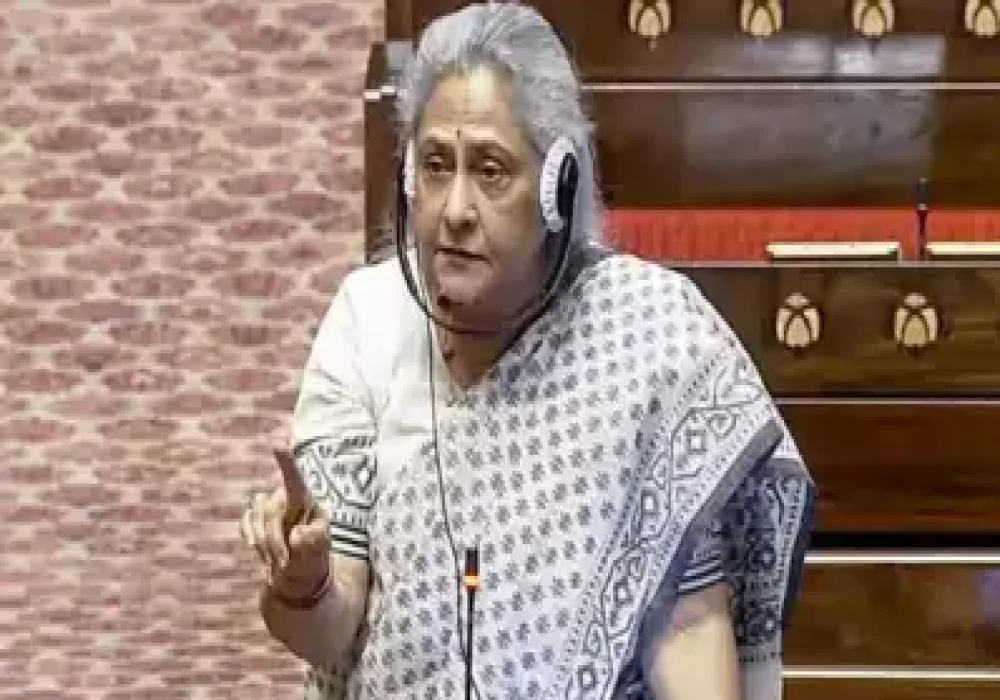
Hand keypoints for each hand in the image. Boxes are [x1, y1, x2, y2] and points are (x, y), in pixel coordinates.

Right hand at [241, 448, 330, 598]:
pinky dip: (252, 539)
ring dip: (264, 544)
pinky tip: (261, 550)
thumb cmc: (312, 562)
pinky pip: (246, 522)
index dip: (286, 463)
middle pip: (269, 511)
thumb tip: (297, 533)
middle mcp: (287, 499)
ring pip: (255, 518)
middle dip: (274, 541)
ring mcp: (270, 507)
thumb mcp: (319, 555)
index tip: (278, 446)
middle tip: (284, 563)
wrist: (297, 579)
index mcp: (307, 504)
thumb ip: (312, 543)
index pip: (296, 481)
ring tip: (279, 561)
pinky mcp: (255, 518)